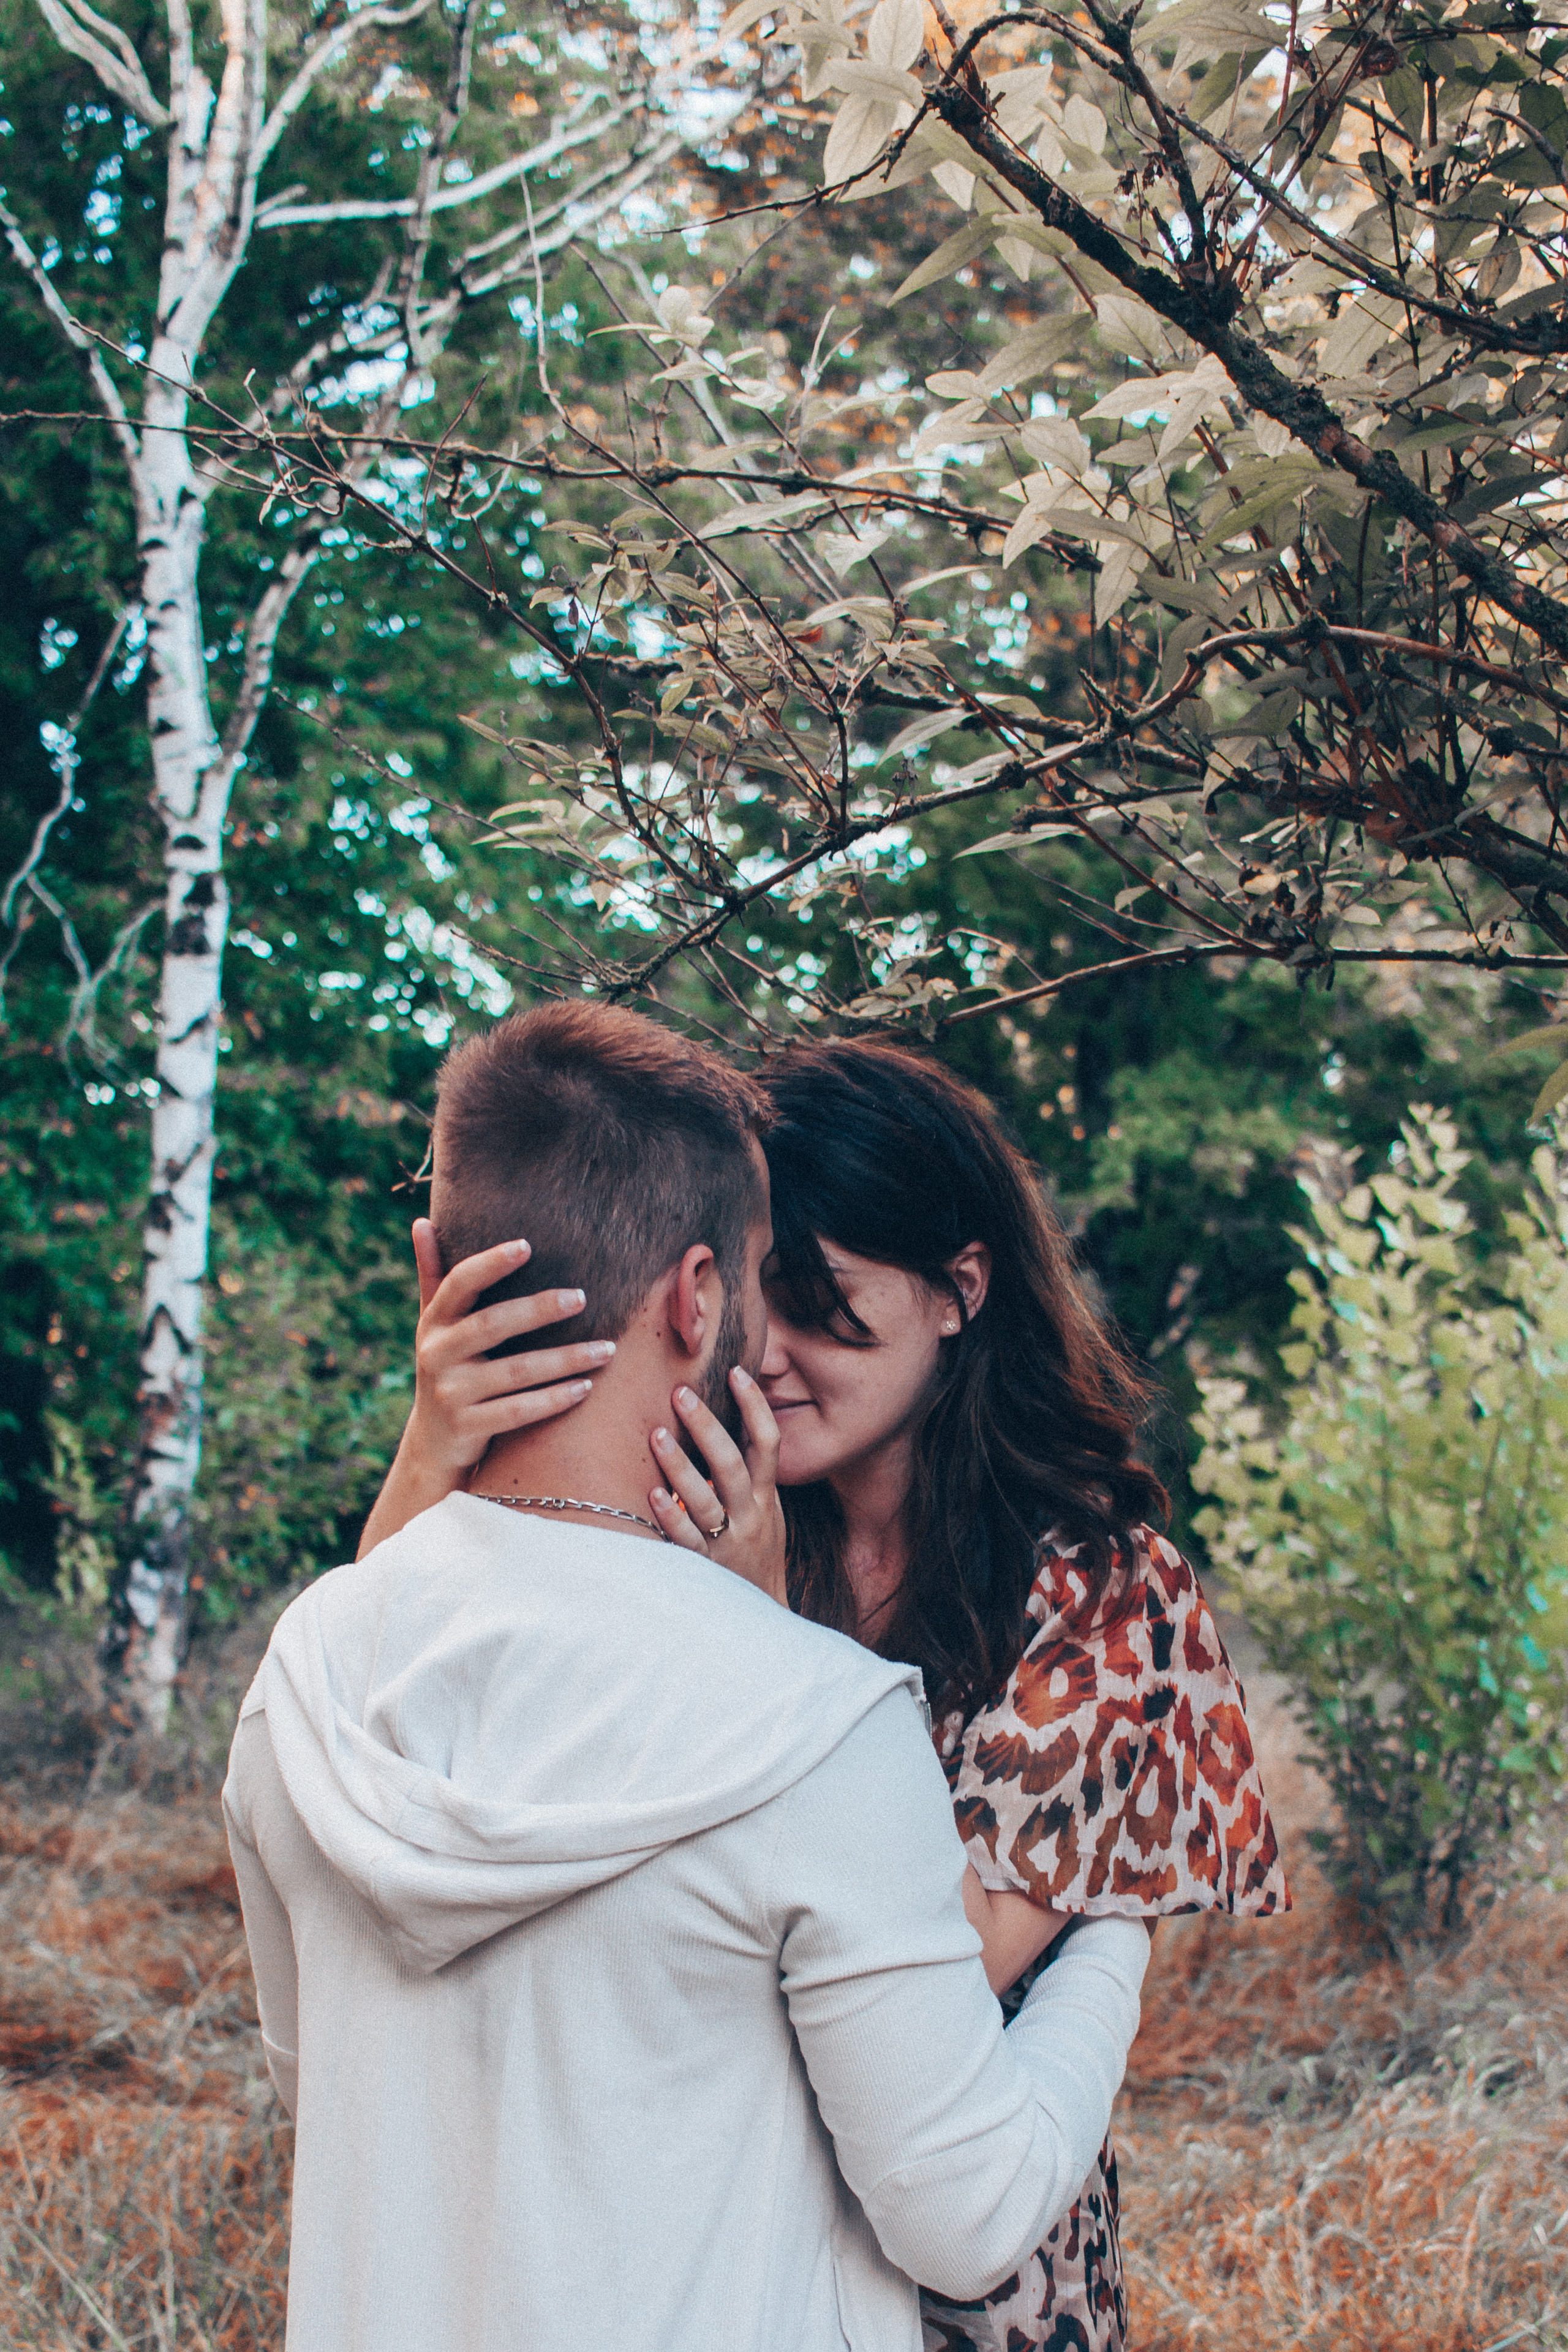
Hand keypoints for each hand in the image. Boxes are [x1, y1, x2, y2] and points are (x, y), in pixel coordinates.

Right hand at [406, 1219, 613, 1479]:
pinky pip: (519, 1411)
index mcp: (434, 1323)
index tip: (527, 1246)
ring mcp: (451, 1394)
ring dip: (566, 1359)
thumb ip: (434, 1276)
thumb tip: (422, 1221)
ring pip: (516, 1372)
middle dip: (540, 1309)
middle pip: (493, 1324)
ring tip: (608, 1349)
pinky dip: (554, 1399)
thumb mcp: (435, 1326)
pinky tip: (587, 1387)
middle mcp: (437, 1354)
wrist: (432, 1445)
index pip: (459, 1284)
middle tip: (583, 1297)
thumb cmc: (448, 1370)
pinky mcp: (468, 1428)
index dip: (490, 1264)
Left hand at [646, 1369, 786, 1604]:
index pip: (768, 1443)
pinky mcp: (704, 1567)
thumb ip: (747, 1472)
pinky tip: (651, 1496)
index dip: (755, 1407)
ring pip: (705, 1500)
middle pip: (731, 1465)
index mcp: (766, 1497)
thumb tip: (725, 1420)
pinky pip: (686, 1540)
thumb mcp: (763, 1510)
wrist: (761, 1616)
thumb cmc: (754, 1549)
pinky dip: (670, 1517)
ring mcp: (727, 1542)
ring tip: (656, 1435)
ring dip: (680, 1466)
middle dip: (707, 1426)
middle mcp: (750, 1516)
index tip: (737, 1371)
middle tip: (681, 1392)